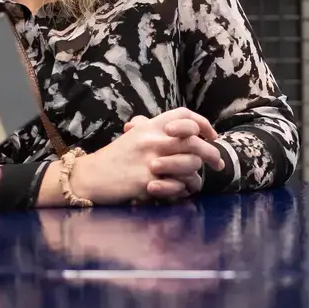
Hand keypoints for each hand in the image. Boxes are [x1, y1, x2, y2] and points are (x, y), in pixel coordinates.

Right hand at [74, 109, 223, 203]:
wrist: (90, 176)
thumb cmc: (114, 158)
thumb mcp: (133, 136)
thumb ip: (153, 129)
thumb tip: (178, 128)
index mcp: (150, 126)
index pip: (184, 115)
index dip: (203, 124)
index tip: (212, 136)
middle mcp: (152, 139)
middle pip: (195, 141)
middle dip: (212, 153)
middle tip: (218, 163)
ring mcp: (151, 160)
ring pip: (191, 164)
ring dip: (197, 174)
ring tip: (196, 181)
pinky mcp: (147, 181)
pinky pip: (178, 185)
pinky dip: (183, 189)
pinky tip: (181, 192)